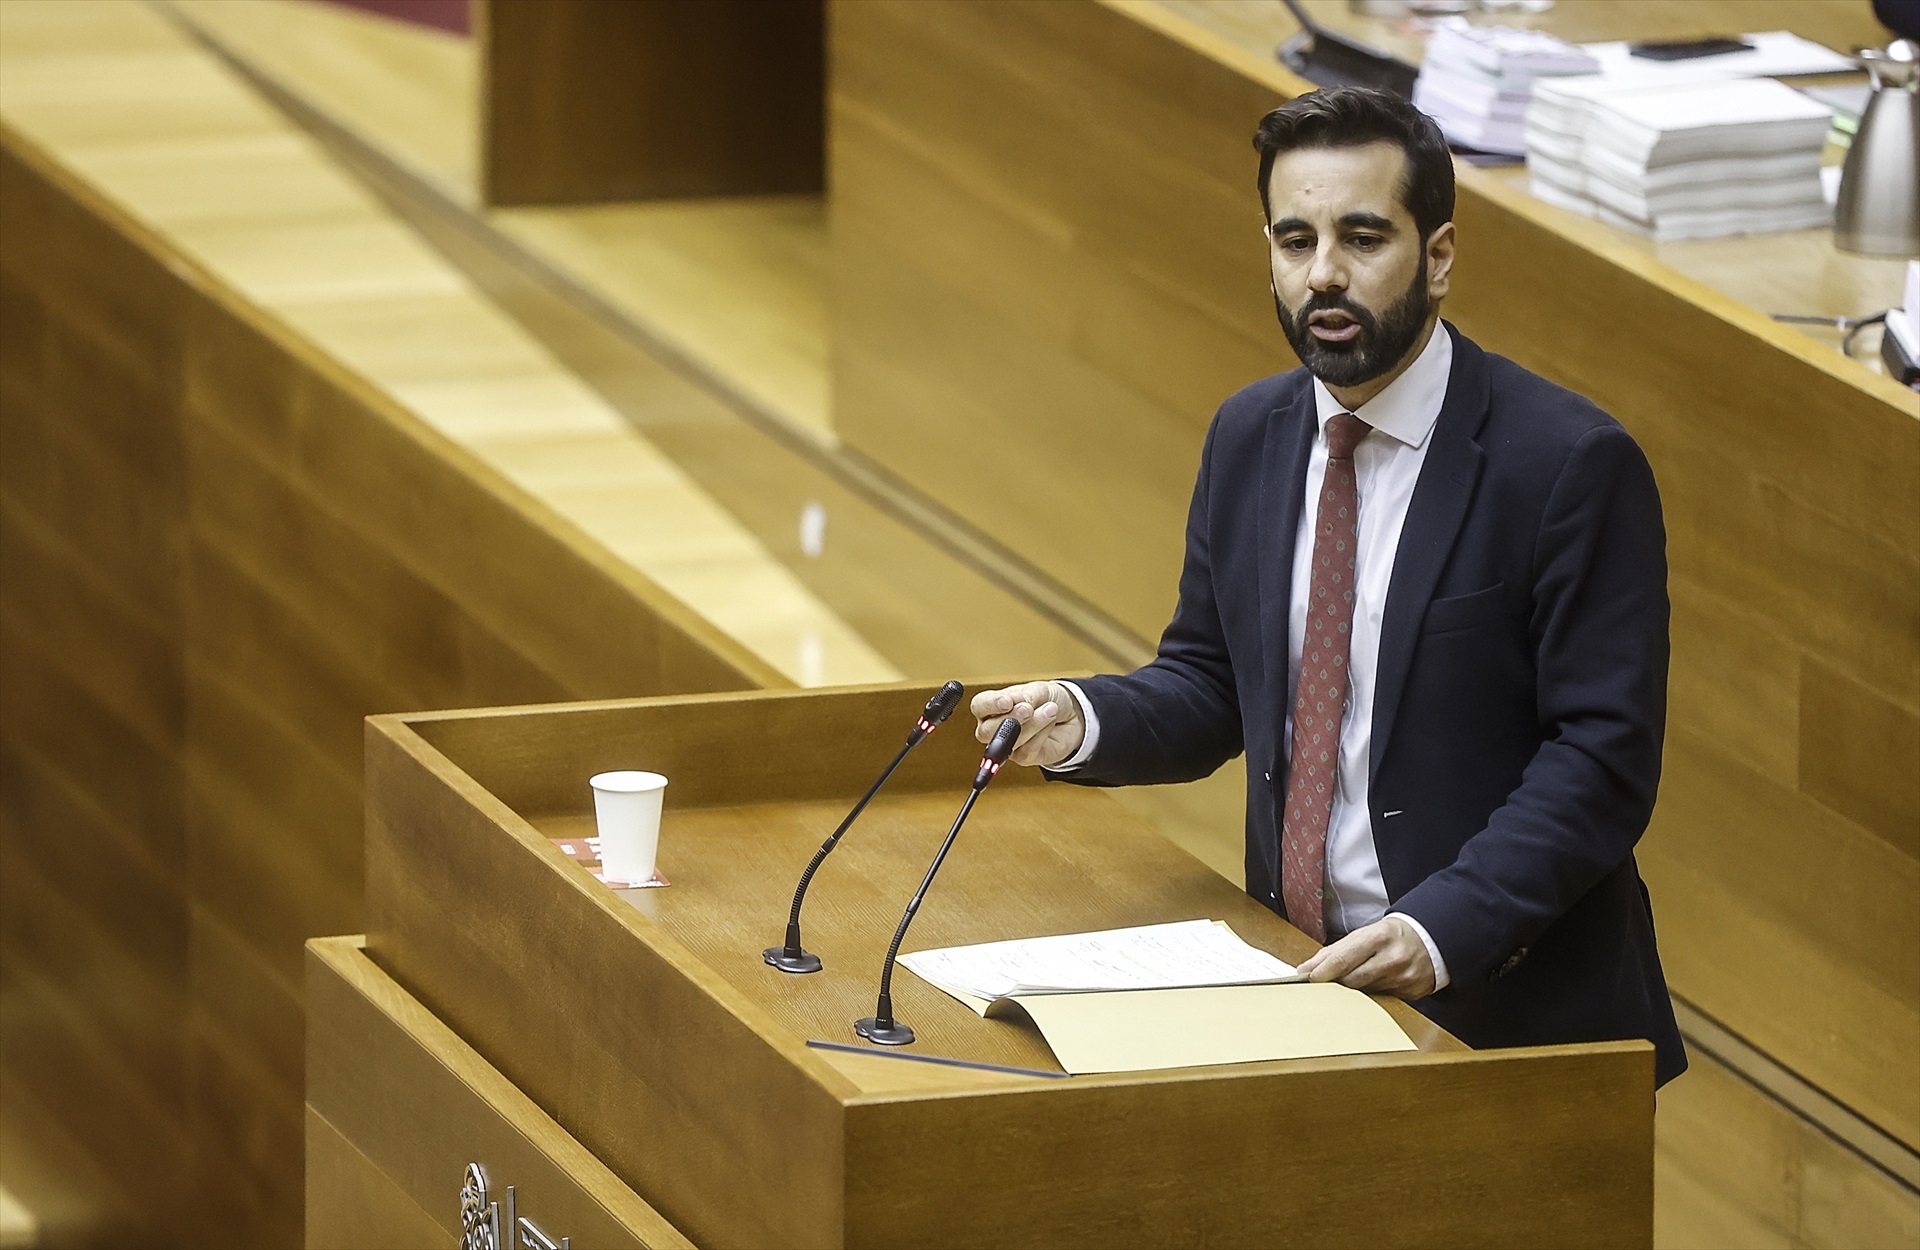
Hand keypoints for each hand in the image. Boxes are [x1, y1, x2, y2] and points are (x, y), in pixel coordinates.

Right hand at [970, 681, 1084, 768]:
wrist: (1072, 715)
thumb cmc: (1048, 699)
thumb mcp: (1038, 690)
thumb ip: (1025, 697)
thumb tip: (1014, 705)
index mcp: (992, 706)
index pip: (979, 706)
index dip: (990, 705)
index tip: (1007, 701)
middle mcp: (995, 727)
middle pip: (986, 731)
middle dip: (1010, 719)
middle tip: (1028, 709)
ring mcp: (1008, 744)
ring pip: (1009, 742)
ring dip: (1032, 725)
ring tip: (1050, 710)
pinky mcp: (1024, 757)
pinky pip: (1027, 751)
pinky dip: (1041, 735)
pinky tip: (1050, 724)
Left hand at [1296, 915, 1436, 999]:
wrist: (1429, 939)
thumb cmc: (1391, 935)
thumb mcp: (1365, 934)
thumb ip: (1335, 951)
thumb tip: (1307, 968)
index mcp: (1379, 936)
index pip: (1343, 959)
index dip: (1321, 971)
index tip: (1306, 977)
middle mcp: (1392, 958)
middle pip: (1351, 980)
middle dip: (1334, 983)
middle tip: (1323, 981)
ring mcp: (1403, 978)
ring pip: (1363, 992)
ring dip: (1352, 989)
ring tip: (1354, 977)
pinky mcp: (1410, 993)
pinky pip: (1379, 999)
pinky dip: (1370, 993)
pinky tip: (1374, 983)